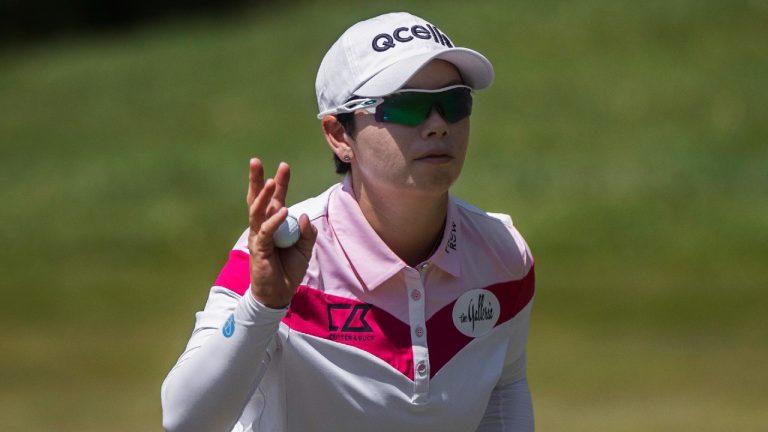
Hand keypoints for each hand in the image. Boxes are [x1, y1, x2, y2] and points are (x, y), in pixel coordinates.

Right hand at [247, 158, 316, 307]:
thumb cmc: (289, 270)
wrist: (279, 294)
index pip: (276, 199)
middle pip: (258, 200)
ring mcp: (258, 237)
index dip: (280, 183)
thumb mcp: (305, 250)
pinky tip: (284, 211)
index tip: (284, 165)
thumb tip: (302, 215)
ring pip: (257, 212)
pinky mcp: (258, 249)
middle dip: (257, 180)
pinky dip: (274, 221)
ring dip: (263, 196)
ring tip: (269, 181)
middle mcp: (263, 227)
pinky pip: (265, 231)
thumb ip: (307, 233)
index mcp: (275, 224)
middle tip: (255, 161)